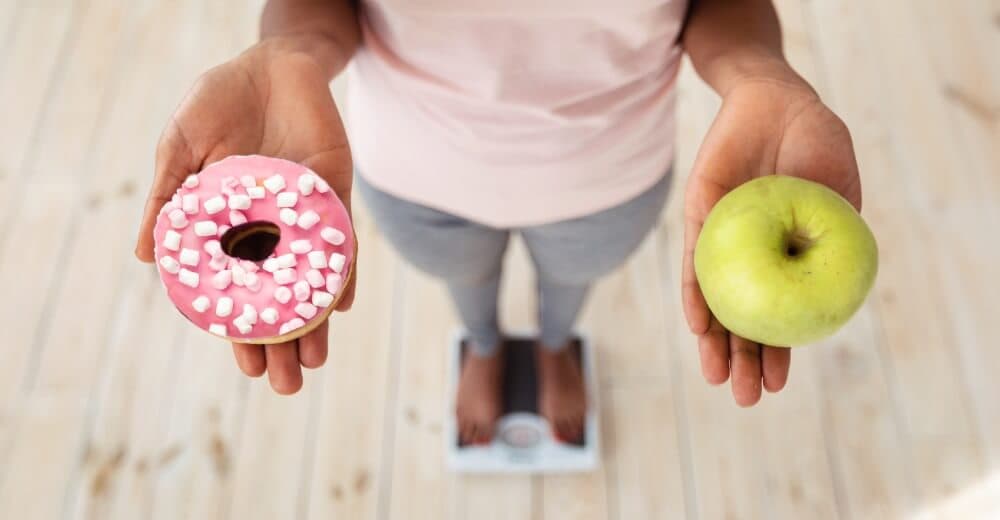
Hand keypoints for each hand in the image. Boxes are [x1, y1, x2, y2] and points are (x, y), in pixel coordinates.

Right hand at [134, 39, 355, 394]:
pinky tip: (340, 303)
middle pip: (283, 297)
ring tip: (315, 359)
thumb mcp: (180, 148)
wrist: (269, 63)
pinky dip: (343, 269)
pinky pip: (342, 239)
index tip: (249, 367)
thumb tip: (145, 257)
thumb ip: (168, 198)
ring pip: (314, 279)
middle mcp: (273, 231)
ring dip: (316, 320)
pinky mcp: (335, 194)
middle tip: (288, 383)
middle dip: (286, 341)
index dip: (245, 330)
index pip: (241, 292)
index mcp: (233, 228)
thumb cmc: (217, 105)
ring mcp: (306, 216)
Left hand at [682, 74, 861, 405]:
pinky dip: (695, 291)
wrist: (776, 98)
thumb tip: (831, 286)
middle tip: (745, 398)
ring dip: (714, 339)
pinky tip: (698, 323)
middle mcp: (750, 257)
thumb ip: (834, 233)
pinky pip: (693, 260)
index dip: (776, 352)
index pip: (778, 316)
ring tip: (718, 376)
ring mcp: (721, 239)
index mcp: (785, 259)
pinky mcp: (698, 215)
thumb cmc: (815, 142)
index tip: (776, 385)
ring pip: (713, 299)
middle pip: (741, 318)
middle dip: (741, 360)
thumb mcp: (837, 190)